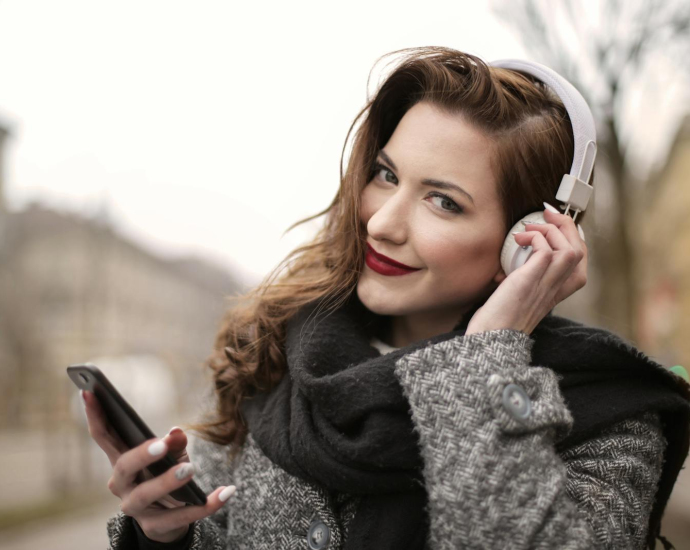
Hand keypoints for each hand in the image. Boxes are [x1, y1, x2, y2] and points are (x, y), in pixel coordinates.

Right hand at [82, 389, 235, 542]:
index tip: (89, 391)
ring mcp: (136, 508)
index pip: (104, 436)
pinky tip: (226, 491)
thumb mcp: (171, 456)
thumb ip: (173, 444)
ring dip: (168, 482)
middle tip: (162, 445)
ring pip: (146, 495)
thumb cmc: (164, 476)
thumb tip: (176, 433)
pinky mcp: (156, 526)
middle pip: (124, 467)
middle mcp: (122, 485)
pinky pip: (183, 516)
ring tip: (190, 470)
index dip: (95, 414)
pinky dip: (207, 504)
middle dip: (142, 455)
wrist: (169, 519)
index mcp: (121, 461)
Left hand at [465, 206, 586, 335]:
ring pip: (571, 249)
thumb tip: (507, 264)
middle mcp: (556, 289)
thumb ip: (523, 280)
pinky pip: (545, 251)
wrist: (490, 338)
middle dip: (567, 226)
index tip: (554, 221)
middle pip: (580, 250)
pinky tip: (519, 239)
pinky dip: (535, 237)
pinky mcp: (530, 281)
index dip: (571, 236)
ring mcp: (545, 285)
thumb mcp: (519, 297)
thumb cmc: (499, 320)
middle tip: (547, 214)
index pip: (579, 260)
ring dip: (552, 230)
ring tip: (530, 227)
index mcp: (556, 292)